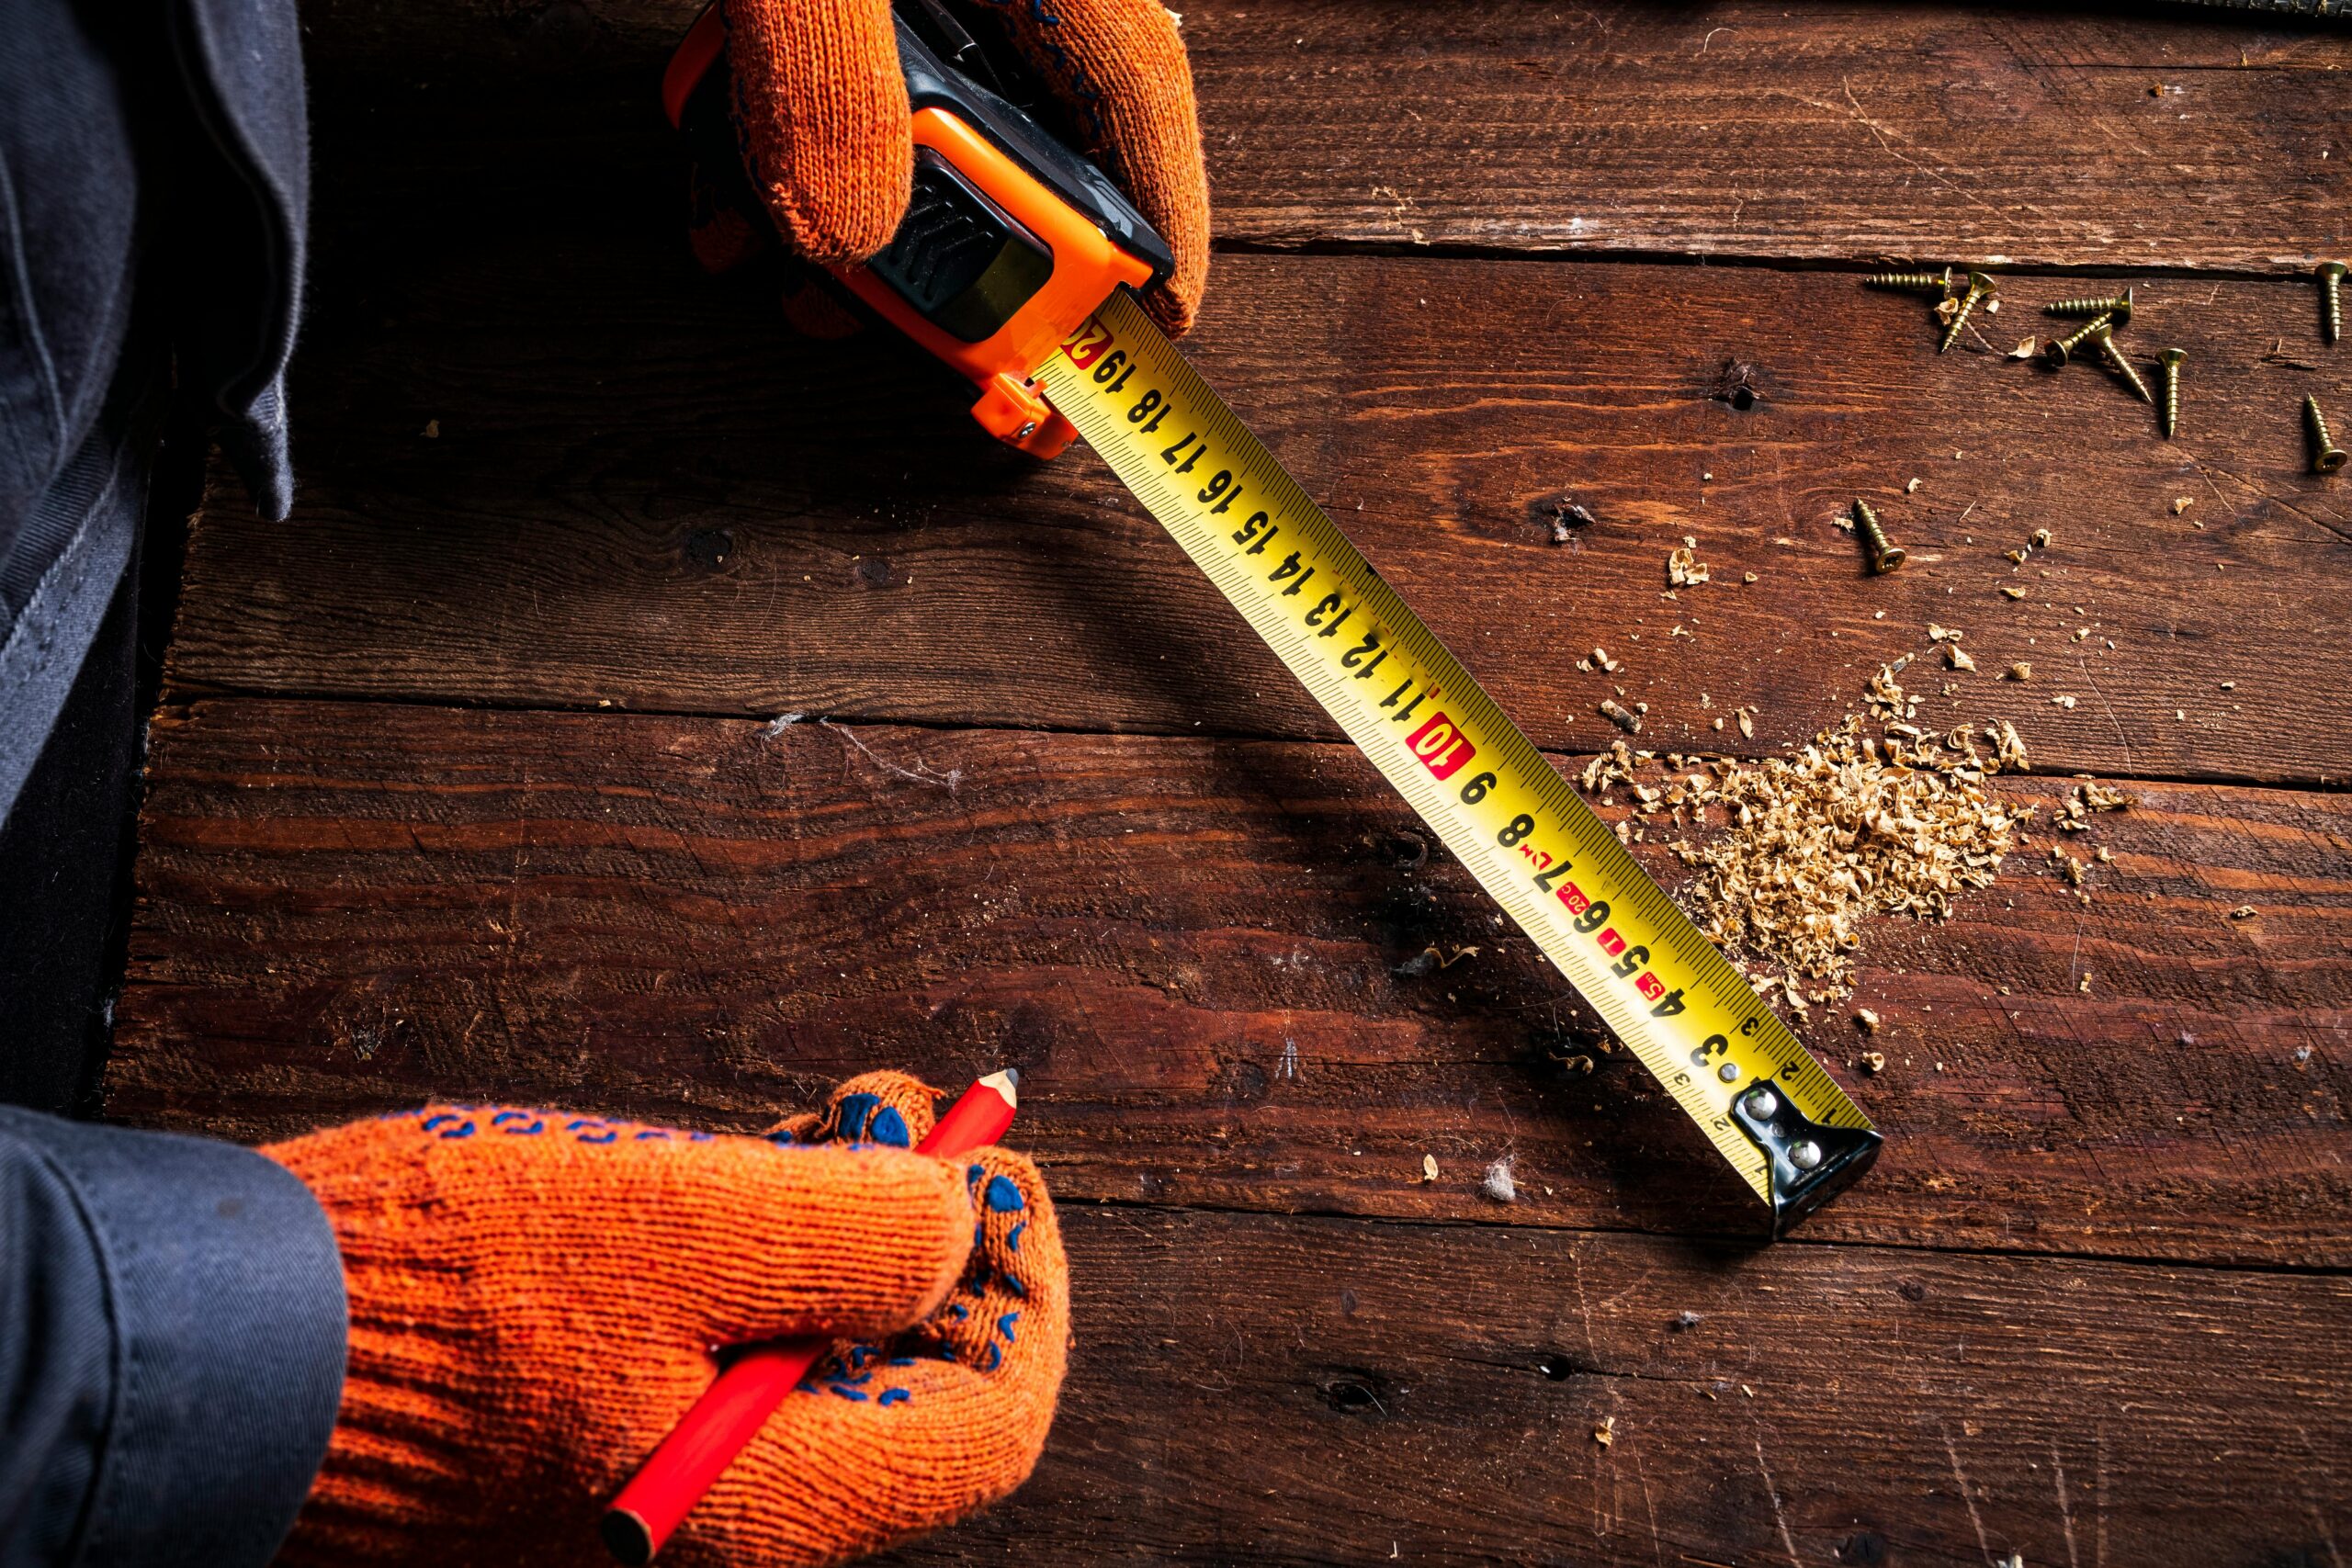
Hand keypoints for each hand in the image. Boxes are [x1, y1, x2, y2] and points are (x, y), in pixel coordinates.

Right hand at [267, 1072, 1068, 1566]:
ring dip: (847, 1231)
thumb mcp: (679, 1227)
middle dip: (931, 1238)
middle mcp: (721, 1521)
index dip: (1024, 1290)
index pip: (985, 1425)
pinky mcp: (590, 1439)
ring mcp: (653, 1484)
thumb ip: (851, 1234)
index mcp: (767, 1504)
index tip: (999, 1171)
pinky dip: (761, 1259)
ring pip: (817, 1357)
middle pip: (906, 1383)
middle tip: (906, 1114)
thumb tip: (960, 1226)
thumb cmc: (445, 1296)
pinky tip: (746, 1165)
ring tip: (832, 1116)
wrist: (229, 1352)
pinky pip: (725, 1354)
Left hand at [714, 0, 1209, 333]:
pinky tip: (716, 168)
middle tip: (885, 323)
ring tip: (757, 260)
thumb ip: (824, 71)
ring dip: (831, 198)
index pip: (1134, 86)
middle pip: (1017, 117)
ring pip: (906, 101)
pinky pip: (825, 60)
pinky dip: (772, 126)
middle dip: (942, 243)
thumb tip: (851, 232)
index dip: (1157, 222)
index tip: (1157, 326)